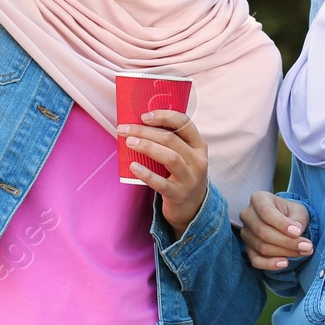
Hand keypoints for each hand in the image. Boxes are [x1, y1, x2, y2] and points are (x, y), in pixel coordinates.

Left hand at [119, 109, 208, 238]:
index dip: (164, 116)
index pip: (185, 123)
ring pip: (169, 157)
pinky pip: (161, 182)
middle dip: (146, 131)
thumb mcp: (186, 157)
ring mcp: (189, 178)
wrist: (193, 208)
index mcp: (199, 146)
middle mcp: (198, 161)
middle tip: (125, 129)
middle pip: (171, 139)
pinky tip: (133, 166)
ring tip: (129, 143)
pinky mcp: (178, 194)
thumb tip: (140, 124)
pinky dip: (146, 173)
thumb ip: (173, 142)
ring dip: (147, 147)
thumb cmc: (182, 175)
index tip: (144, 116)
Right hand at [237, 191, 312, 270]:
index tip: (298, 232)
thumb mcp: (298, 210)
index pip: (265, 212)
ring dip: (284, 252)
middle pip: (263, 232)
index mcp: (258, 199)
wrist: (285, 221)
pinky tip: (285, 263)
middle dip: (287, 242)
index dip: (281, 224)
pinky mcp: (248, 249)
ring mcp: (246, 233)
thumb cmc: (291, 213)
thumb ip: (298, 218)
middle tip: (307, 246)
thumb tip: (296, 232)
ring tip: (303, 252)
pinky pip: (256, 260)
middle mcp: (247, 215)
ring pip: (262, 247)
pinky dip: (270, 264)